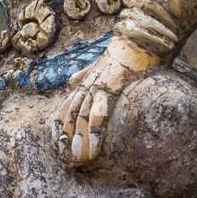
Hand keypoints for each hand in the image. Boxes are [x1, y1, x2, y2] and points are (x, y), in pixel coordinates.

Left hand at [52, 37, 157, 164]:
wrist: (137, 37)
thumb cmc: (123, 52)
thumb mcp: (98, 64)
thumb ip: (83, 74)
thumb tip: (70, 82)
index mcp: (83, 82)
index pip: (64, 108)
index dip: (60, 128)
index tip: (59, 147)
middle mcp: (86, 85)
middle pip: (70, 115)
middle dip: (68, 139)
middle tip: (69, 160)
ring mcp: (97, 85)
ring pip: (81, 116)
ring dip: (79, 139)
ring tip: (79, 159)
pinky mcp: (110, 86)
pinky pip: (99, 111)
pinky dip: (94, 129)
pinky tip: (94, 145)